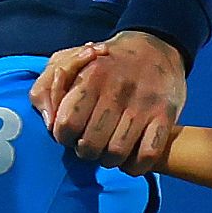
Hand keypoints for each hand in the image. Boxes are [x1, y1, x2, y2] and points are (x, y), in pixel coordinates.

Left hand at [34, 32, 186, 169]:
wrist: (154, 46)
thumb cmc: (103, 60)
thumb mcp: (66, 60)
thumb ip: (45, 87)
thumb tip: (48, 120)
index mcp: (91, 76)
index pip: (66, 125)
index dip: (63, 137)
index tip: (70, 133)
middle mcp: (117, 90)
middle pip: (90, 145)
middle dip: (85, 151)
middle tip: (90, 143)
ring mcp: (144, 104)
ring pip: (117, 153)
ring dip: (109, 160)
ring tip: (109, 149)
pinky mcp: (165, 115)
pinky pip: (147, 155)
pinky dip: (135, 165)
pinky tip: (130, 157)